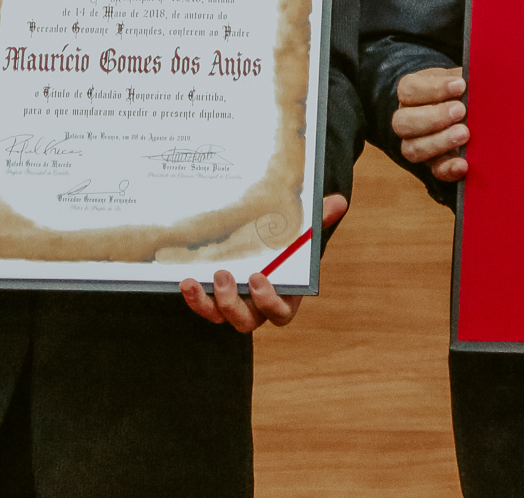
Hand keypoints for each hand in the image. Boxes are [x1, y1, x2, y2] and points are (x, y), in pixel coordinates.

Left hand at [179, 193, 347, 331]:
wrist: (266, 244)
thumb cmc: (288, 244)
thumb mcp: (302, 232)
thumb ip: (318, 221)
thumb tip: (339, 202)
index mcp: (284, 297)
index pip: (280, 313)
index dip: (269, 302)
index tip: (258, 278)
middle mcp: (257, 308)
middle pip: (246, 321)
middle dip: (232, 304)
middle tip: (224, 276)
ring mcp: (234, 304)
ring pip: (220, 317)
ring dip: (206, 303)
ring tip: (194, 281)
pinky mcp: (214, 298)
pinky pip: (203, 305)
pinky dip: (194, 297)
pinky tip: (185, 280)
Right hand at [392, 68, 467, 182]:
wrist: (464, 109)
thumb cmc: (459, 91)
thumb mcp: (458, 79)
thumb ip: (465, 79)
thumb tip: (480, 82)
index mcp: (411, 94)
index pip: (409, 90)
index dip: (433, 89)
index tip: (460, 85)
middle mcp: (407, 119)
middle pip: (402, 122)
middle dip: (433, 118)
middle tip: (461, 110)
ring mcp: (417, 144)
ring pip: (412, 149)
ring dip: (439, 142)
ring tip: (465, 134)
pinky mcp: (434, 163)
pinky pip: (435, 170)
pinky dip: (448, 169)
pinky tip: (463, 164)